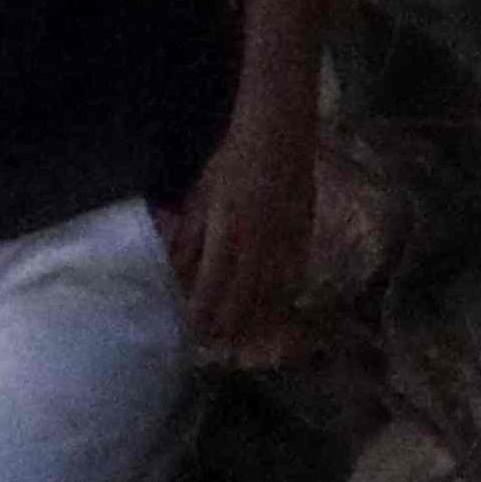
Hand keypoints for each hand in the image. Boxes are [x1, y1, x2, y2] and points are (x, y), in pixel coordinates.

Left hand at [173, 117, 316, 353]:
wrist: (280, 135)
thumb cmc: (232, 161)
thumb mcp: (201, 195)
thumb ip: (190, 234)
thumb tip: (175, 269)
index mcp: (228, 230)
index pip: (213, 282)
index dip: (204, 310)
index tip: (194, 331)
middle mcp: (259, 241)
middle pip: (243, 295)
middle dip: (229, 324)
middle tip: (215, 347)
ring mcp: (286, 239)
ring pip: (270, 290)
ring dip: (255, 318)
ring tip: (242, 341)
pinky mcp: (305, 235)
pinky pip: (294, 276)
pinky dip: (282, 298)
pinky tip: (276, 313)